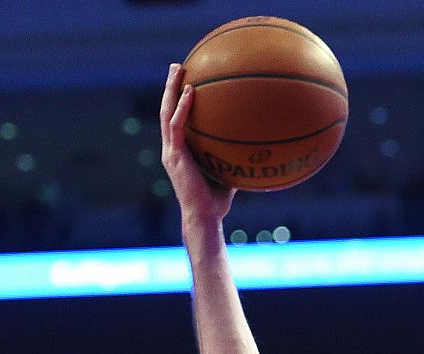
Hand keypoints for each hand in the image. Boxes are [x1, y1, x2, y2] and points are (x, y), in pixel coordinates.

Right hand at [160, 62, 235, 225]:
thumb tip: (256, 147)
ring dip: (171, 89)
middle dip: (170, 87)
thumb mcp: (228, 173)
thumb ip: (234, 158)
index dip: (178, 101)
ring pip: (166, 112)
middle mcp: (171, 148)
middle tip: (177, 66)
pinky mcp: (175, 156)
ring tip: (178, 69)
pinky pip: (177, 126)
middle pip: (167, 110)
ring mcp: (171, 151)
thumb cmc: (218, 201)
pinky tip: (191, 91)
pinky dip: (183, 107)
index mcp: (180, 151)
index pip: (176, 120)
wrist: (205, 217)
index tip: (186, 81)